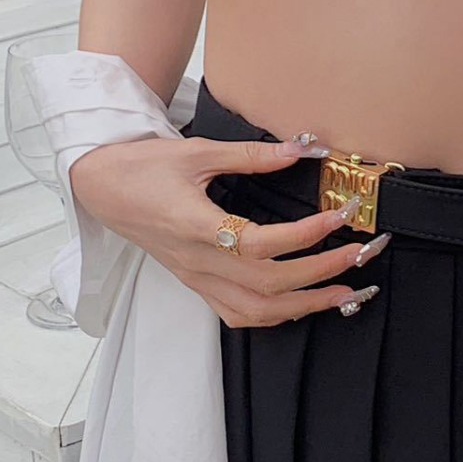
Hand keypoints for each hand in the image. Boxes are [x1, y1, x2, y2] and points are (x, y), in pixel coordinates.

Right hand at [68, 134, 387, 325]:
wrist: (100, 187)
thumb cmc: (144, 166)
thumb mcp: (198, 151)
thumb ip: (253, 154)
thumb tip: (304, 146)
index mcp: (196, 227)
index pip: (261, 243)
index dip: (306, 234)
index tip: (340, 215)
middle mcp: (198, 262)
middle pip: (268, 283)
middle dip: (321, 272)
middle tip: (361, 254)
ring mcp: (196, 278)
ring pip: (257, 309)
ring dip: (307, 303)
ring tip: (348, 291)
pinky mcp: (196, 283)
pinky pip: (238, 314)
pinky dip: (276, 315)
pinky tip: (302, 304)